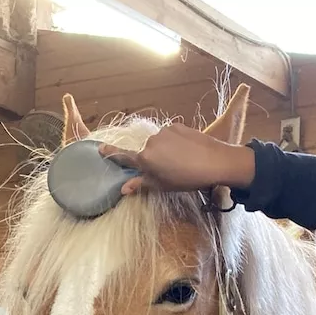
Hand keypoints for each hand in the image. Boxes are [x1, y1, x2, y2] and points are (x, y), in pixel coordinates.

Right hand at [98, 124, 254, 195]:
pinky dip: (174, 142)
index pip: (123, 156)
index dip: (111, 153)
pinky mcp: (177, 125)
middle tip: (168, 170)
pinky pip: (170, 135)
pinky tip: (186, 151)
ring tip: (181, 161)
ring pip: (159, 143)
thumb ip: (142, 184)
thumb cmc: (187, 178)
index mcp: (145, 158)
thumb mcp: (163, 185)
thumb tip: (123, 189)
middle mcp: (151, 142)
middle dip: (152, 159)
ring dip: (164, 150)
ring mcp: (164, 132)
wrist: (216, 161)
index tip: (100, 148)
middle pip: (146, 151)